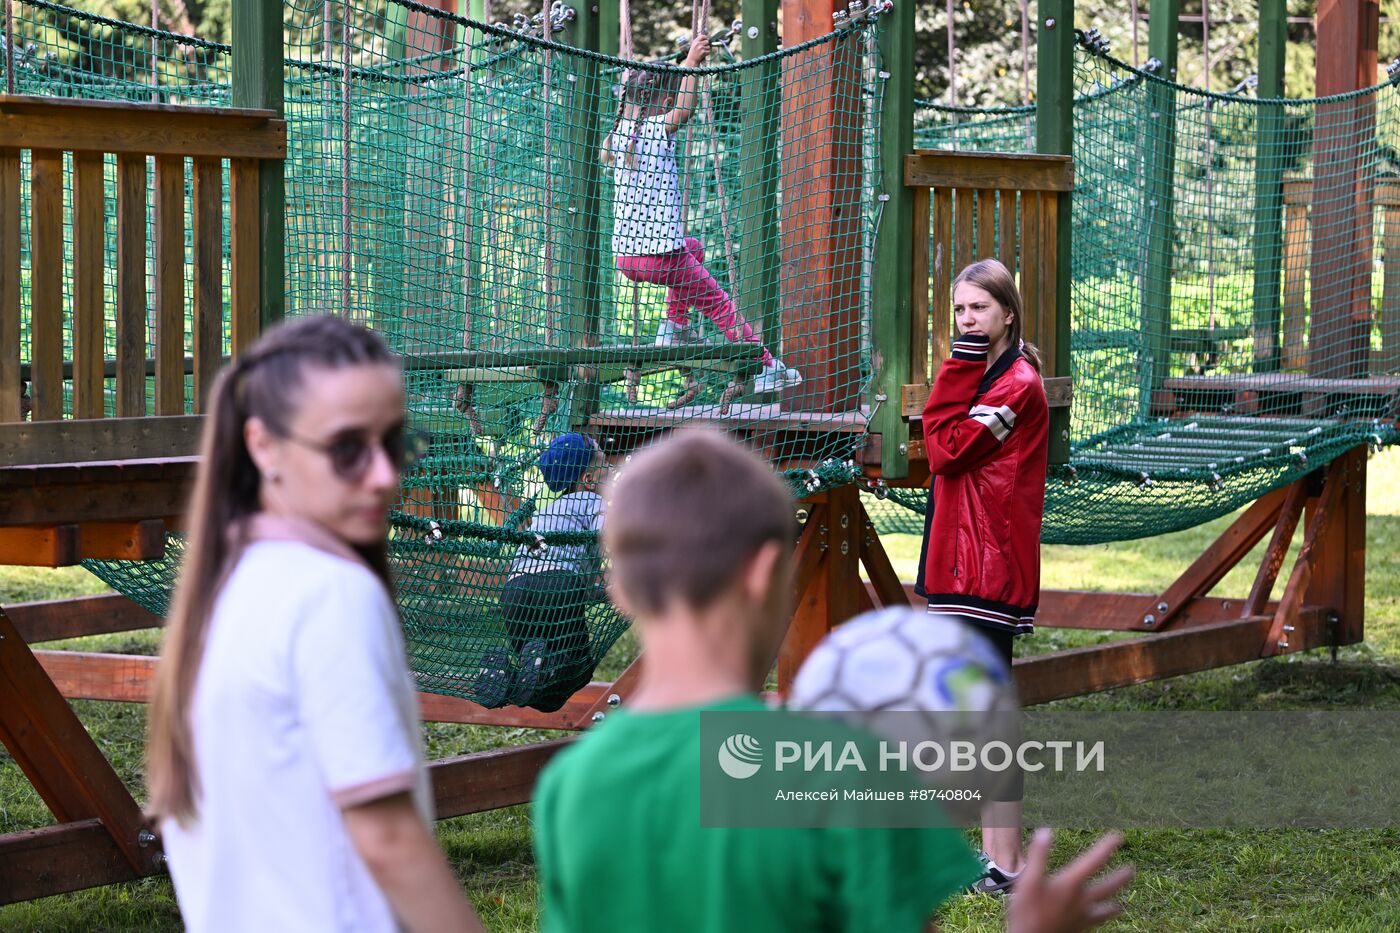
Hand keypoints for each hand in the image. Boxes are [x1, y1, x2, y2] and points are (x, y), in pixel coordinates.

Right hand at [685, 33, 710, 65]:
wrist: (692, 61)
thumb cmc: (693, 53)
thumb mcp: (694, 46)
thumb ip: (699, 42)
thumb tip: (706, 39)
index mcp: (695, 41)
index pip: (702, 36)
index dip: (705, 37)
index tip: (706, 39)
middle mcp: (698, 44)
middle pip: (707, 41)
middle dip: (707, 44)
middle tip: (704, 48)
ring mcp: (701, 48)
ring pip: (708, 47)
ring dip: (707, 49)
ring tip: (702, 52)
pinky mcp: (703, 52)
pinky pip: (708, 51)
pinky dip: (707, 53)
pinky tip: (703, 55)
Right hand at [1005, 829, 1133, 932]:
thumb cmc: (1027, 911)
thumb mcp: (1028, 879)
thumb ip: (1038, 855)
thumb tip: (1046, 832)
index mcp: (1071, 884)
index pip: (1094, 862)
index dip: (1107, 847)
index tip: (1119, 837)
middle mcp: (1082, 900)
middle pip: (1108, 887)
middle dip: (1121, 877)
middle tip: (1131, 870)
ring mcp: (1083, 917)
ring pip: (1107, 910)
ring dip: (1115, 905)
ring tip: (1120, 905)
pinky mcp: (1080, 929)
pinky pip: (1097, 923)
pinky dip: (1102, 919)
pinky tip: (1099, 920)